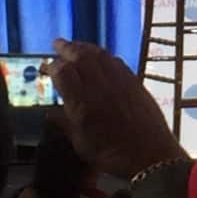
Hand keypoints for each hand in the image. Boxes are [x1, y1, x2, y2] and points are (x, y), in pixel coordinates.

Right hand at [45, 39, 186, 177]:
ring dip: (85, 47)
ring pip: (99, 55)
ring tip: (76, 46)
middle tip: (57, 43)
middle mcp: (100, 86)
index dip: (52, 66)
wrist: (150, 154)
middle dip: (67, 47)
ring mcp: (119, 81)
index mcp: (82, 102)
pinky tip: (101, 57)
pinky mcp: (134, 81)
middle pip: (80, 56)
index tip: (46, 66)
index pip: (63, 72)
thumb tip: (49, 113)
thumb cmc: (112, 155)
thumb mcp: (82, 144)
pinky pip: (116, 60)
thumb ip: (65, 124)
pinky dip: (104, 55)